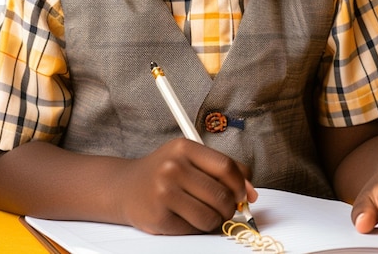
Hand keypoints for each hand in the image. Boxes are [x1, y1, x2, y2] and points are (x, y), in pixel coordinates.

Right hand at [118, 138, 255, 234]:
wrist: (125, 187)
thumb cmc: (163, 171)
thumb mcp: (189, 158)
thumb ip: (220, 169)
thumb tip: (251, 191)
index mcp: (184, 147)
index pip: (226, 167)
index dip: (241, 184)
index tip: (244, 193)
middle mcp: (173, 167)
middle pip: (221, 195)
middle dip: (230, 207)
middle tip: (225, 208)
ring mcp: (164, 192)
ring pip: (210, 217)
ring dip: (215, 220)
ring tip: (205, 212)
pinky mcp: (159, 217)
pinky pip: (194, 229)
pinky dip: (197, 228)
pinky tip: (186, 217)